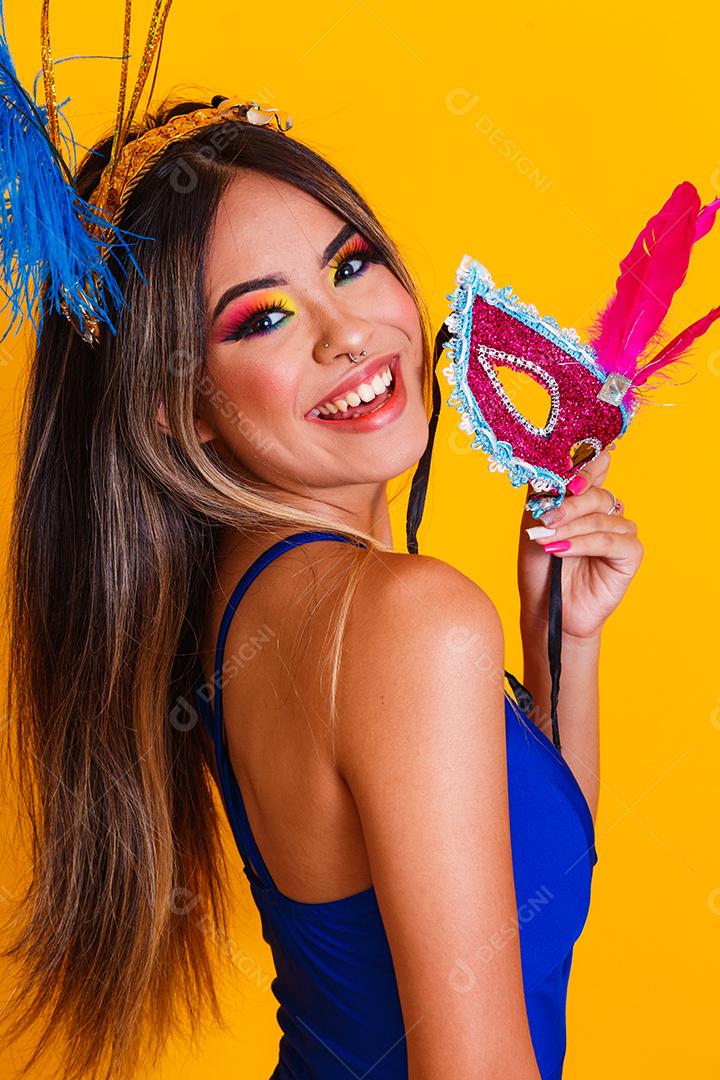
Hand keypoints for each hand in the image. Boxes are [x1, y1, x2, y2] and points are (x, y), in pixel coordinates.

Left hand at [517, 449, 643, 640]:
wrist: (546, 607)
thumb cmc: (539, 566)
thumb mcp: (533, 522)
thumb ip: (546, 491)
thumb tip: (555, 463)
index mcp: (585, 502)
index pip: (594, 472)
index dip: (589, 464)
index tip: (577, 464)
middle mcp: (606, 513)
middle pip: (596, 494)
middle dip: (569, 505)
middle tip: (546, 519)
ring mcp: (621, 532)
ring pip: (601, 518)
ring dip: (571, 528)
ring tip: (547, 541)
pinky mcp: (630, 554)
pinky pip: (611, 540)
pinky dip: (584, 543)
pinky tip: (562, 551)